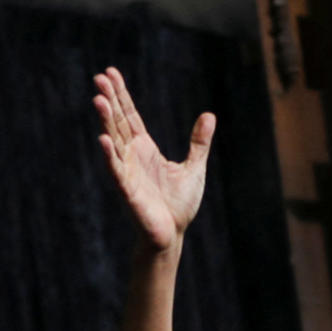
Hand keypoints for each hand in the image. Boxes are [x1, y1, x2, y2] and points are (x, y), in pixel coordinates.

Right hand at [93, 67, 214, 250]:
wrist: (173, 232)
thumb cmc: (180, 203)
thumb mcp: (194, 167)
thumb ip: (199, 142)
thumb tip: (209, 115)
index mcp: (145, 148)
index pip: (129, 116)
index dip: (121, 95)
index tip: (110, 73)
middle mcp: (132, 155)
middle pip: (118, 122)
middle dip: (110, 100)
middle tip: (99, 77)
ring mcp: (127, 171)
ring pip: (114, 141)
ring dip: (105, 121)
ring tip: (98, 99)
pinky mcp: (127, 189)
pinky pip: (116, 170)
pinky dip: (110, 155)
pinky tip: (103, 139)